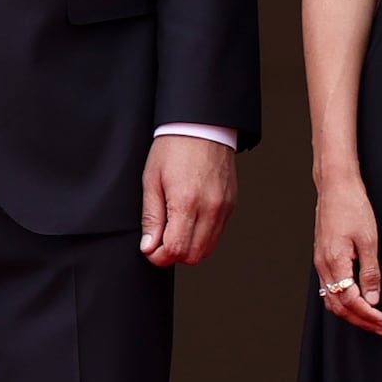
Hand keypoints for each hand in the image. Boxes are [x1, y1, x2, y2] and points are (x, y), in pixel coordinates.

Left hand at [140, 133, 235, 267]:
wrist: (202, 126)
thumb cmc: (173, 149)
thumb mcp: (151, 181)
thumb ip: (151, 217)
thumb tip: (149, 246)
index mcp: (187, 203)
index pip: (176, 250)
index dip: (159, 256)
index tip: (149, 248)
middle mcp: (211, 209)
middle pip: (194, 255)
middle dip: (174, 254)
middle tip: (159, 240)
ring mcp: (224, 207)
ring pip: (208, 248)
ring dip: (189, 247)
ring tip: (174, 228)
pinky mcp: (232, 204)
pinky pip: (218, 233)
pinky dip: (203, 235)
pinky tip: (189, 220)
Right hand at [309, 170, 381, 334]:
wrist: (335, 188)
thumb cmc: (352, 208)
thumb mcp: (369, 240)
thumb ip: (371, 272)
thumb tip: (373, 298)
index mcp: (335, 262)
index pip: (350, 300)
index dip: (368, 315)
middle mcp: (323, 266)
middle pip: (338, 306)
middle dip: (360, 320)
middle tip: (381, 326)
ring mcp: (320, 263)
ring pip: (331, 300)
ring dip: (351, 313)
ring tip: (371, 319)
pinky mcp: (322, 259)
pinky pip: (329, 289)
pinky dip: (343, 301)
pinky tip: (357, 302)